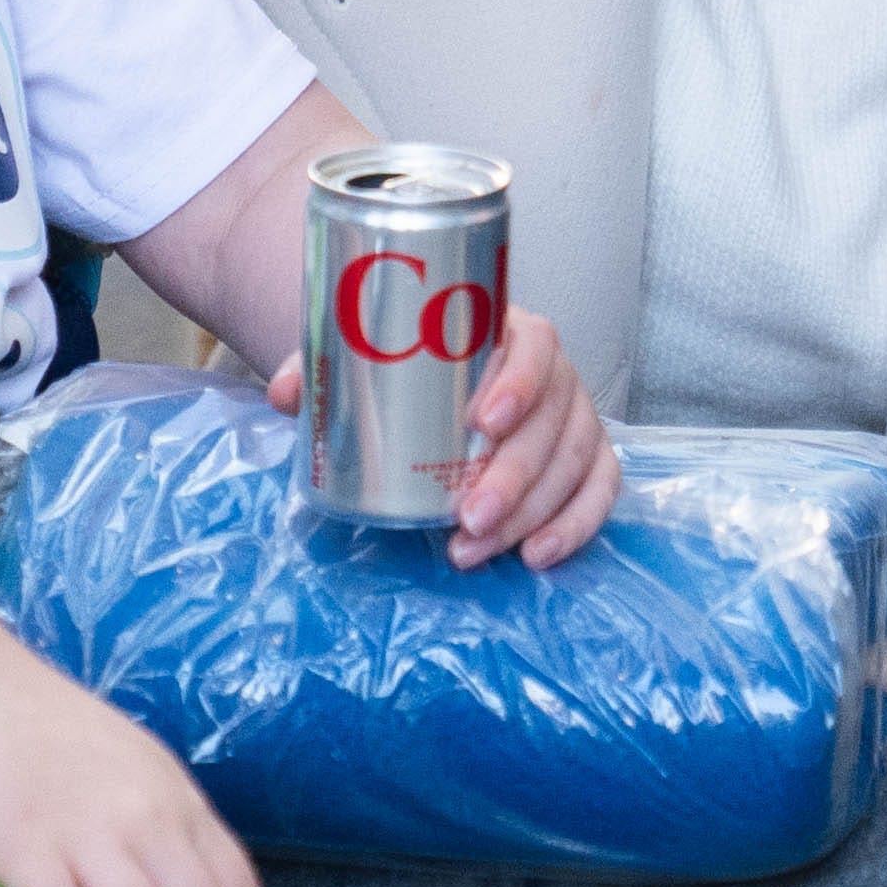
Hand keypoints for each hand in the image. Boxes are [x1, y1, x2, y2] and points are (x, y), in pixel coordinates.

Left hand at [264, 302, 616, 568]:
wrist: (436, 379)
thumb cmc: (409, 364)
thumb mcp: (364, 356)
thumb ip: (324, 367)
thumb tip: (287, 395)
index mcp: (511, 331)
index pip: (535, 346)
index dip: (520, 382)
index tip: (484, 422)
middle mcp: (555, 373)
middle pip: (554, 420)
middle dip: (515, 476)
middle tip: (466, 518)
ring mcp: (574, 418)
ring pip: (574, 463)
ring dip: (532, 514)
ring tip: (474, 550)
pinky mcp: (585, 460)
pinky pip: (599, 491)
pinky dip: (576, 525)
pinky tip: (537, 556)